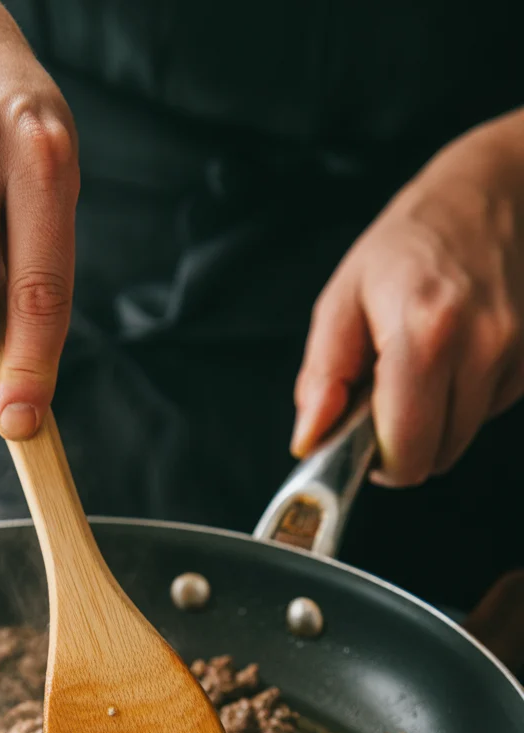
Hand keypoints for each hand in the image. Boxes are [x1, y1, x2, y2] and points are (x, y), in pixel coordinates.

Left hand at [292, 112, 523, 484]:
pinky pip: (488, 411)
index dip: (377, 459)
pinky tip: (456, 353)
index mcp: (423, 333)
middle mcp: (481, 347)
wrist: (495, 192)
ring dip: (435, 420)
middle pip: (436, 456)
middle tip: (386, 395)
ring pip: (463, 439)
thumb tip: (310, 438)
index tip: (361, 436)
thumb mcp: (344, 297)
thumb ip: (323, 376)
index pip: (406, 451)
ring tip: (422, 364)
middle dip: (405, 442)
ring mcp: (515, 353)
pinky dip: (464, 398)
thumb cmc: (410, 242)